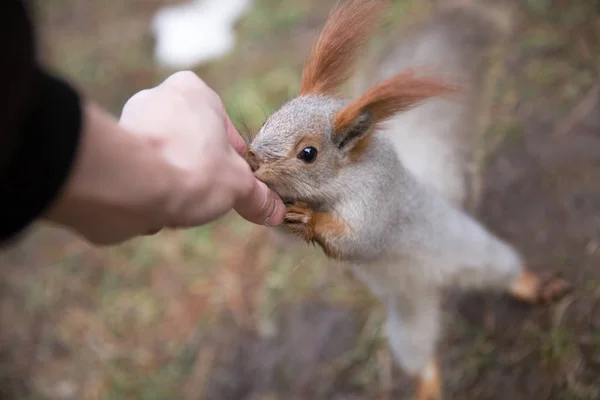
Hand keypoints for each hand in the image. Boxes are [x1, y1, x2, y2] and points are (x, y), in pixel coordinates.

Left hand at [119, 71, 284, 227]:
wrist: (130, 186)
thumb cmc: (190, 169)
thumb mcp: (238, 185)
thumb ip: (257, 196)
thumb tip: (274, 211)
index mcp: (193, 90)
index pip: (224, 128)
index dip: (233, 160)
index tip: (236, 183)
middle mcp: (157, 98)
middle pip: (193, 143)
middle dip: (201, 171)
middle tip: (208, 195)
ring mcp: (129, 122)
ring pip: (166, 160)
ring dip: (174, 182)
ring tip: (180, 202)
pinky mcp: (110, 149)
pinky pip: (141, 173)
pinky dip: (149, 191)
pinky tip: (154, 205)